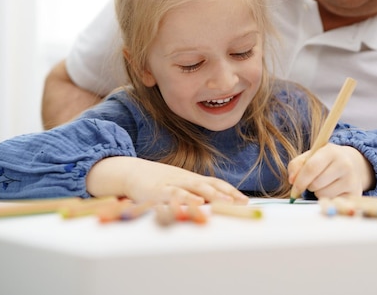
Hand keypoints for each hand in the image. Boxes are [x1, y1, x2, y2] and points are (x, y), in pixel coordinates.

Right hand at [87, 157, 248, 204]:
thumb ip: (194, 193)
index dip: (231, 191)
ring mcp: (172, 184)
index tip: (245, 200)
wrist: (130, 172)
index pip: (215, 183)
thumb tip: (213, 204)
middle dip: (226, 194)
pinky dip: (186, 198)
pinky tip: (195, 203)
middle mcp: (185, 180)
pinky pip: (174, 195)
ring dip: (211, 196)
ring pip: (195, 190)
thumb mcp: (178, 184)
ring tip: (225, 203)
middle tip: (241, 203)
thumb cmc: (157, 181)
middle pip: (209, 186)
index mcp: (191, 179)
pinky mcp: (158, 191)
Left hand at [288, 143, 374, 198]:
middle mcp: (344, 164)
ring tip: (324, 184)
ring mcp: (352, 179)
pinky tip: (333, 190)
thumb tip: (292, 180)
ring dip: (318, 192)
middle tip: (313, 180)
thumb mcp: (310, 156)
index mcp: (331, 151)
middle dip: (309, 186)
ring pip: (323, 194)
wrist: (352, 163)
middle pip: (316, 184)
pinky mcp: (355, 193)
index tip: (294, 190)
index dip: (299, 181)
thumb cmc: (325, 161)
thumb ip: (296, 165)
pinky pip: (332, 202)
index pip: (311, 168)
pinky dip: (327, 198)